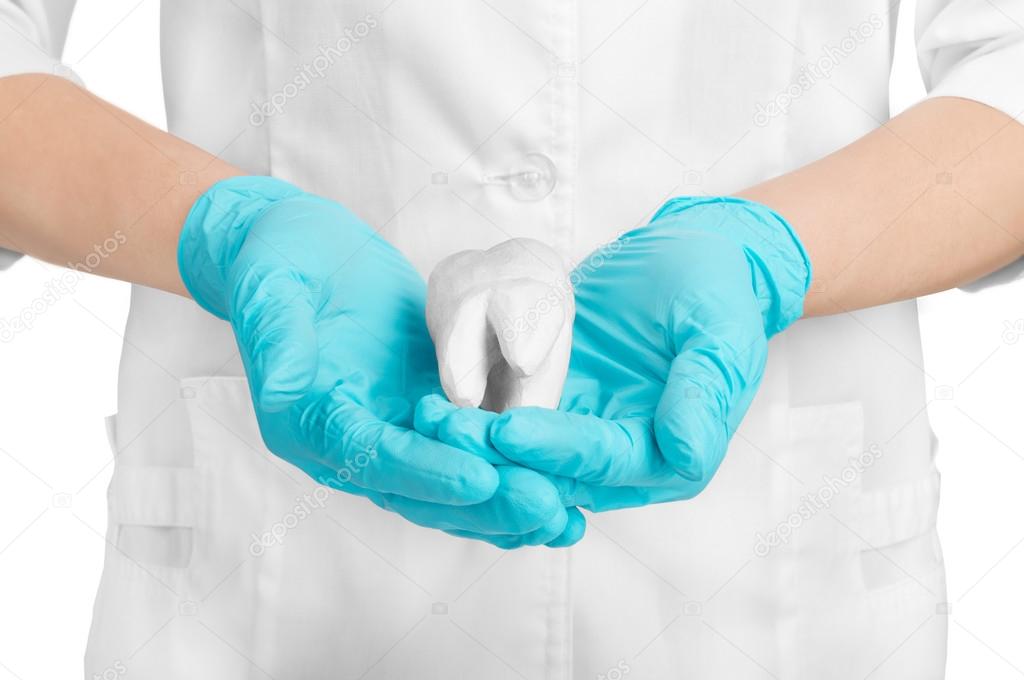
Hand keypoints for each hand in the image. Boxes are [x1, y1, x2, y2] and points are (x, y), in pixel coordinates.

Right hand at [177, 176, 578, 545]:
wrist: (304, 247)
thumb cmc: (277, 260)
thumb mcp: (268, 287)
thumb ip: (276, 341)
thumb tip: (283, 392)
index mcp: (307, 425)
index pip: (372, 458)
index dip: (425, 472)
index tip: (481, 478)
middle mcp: (351, 443)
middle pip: (421, 488)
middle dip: (485, 502)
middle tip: (547, 508)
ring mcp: (393, 427)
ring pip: (452, 479)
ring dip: (506, 500)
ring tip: (565, 517)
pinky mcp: (425, 408)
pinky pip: (470, 445)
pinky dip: (511, 466)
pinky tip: (559, 480)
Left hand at [415, 196, 810, 510]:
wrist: (690, 256)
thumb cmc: (714, 290)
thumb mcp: (719, 333)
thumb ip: (703, 394)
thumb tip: (687, 453)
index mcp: (673, 457)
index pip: (607, 462)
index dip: (558, 449)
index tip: (507, 429)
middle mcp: (627, 462)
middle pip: (556, 471)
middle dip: (499, 456)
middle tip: (442, 430)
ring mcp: (588, 435)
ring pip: (526, 454)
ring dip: (477, 442)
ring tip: (427, 418)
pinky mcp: (559, 406)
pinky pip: (514, 418)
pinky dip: (478, 415)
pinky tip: (437, 400)